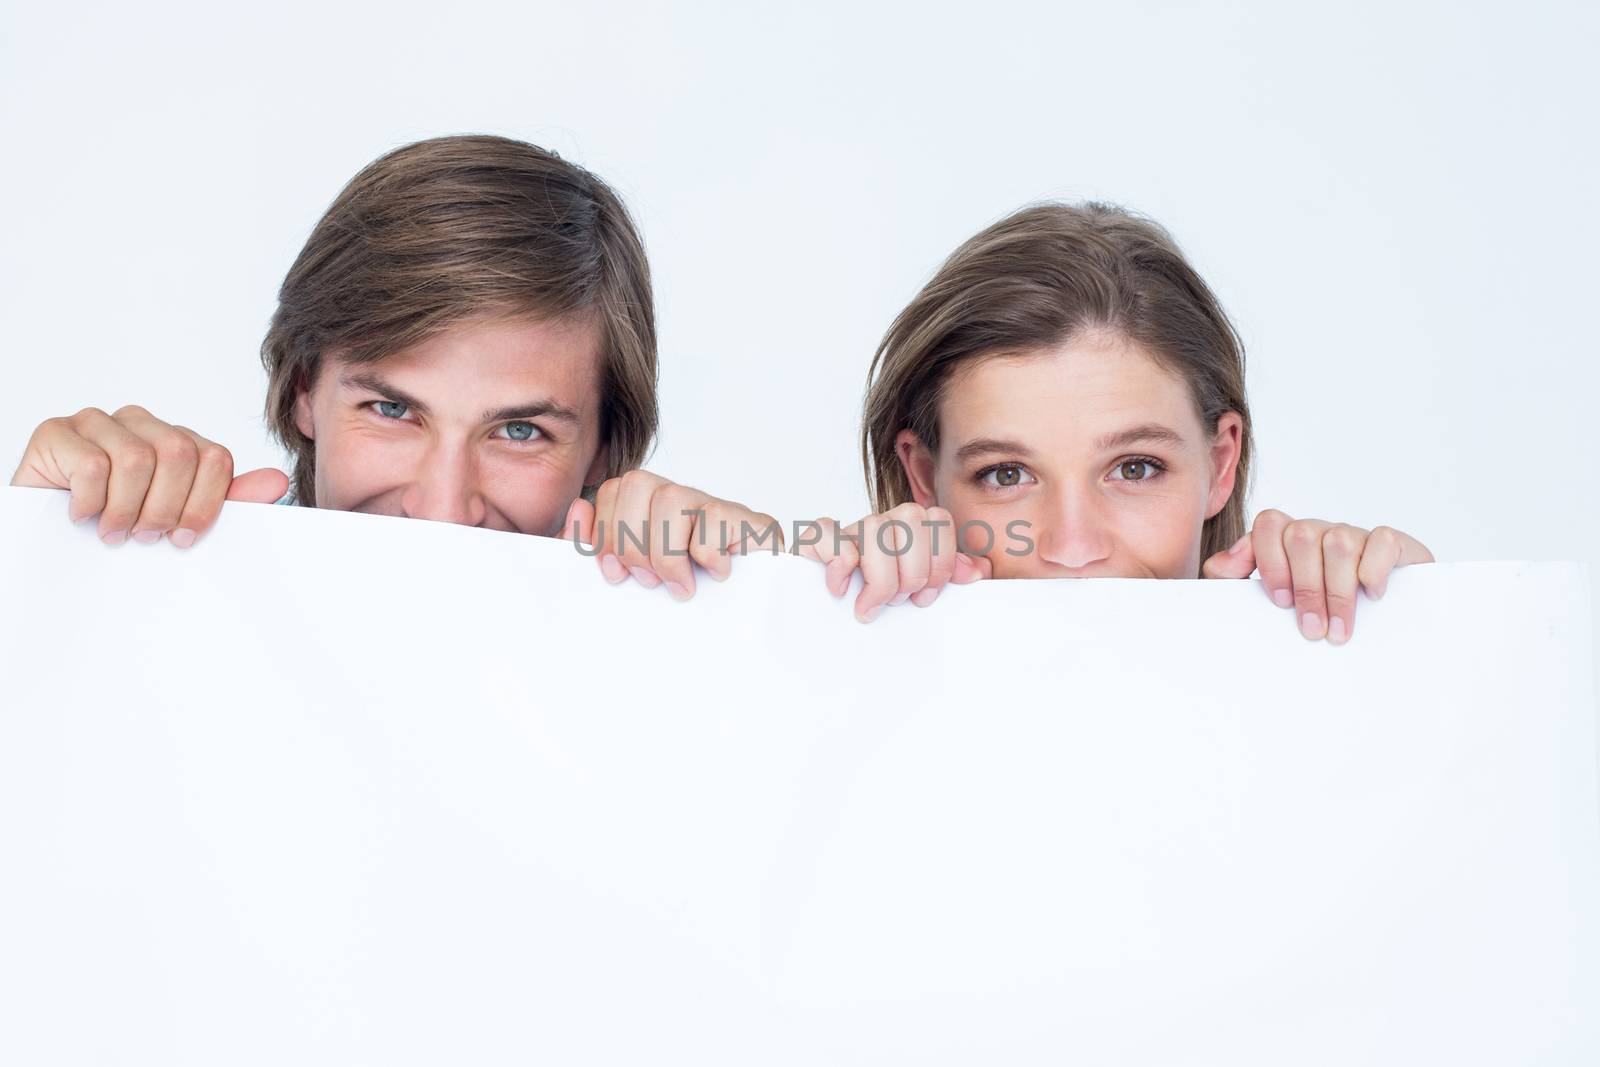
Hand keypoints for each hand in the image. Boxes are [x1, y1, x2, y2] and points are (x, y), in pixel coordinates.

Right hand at [9, 405, 289, 546]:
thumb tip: (277, 482)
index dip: (206, 502)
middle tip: (147, 537)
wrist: (45, 538)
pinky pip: (91, 464)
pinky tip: (82, 516)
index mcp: (173, 439)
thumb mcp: (175, 517)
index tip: (185, 537)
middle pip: (179, 453)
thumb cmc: (114, 526)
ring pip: (136, 458)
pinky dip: (90, 501)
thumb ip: (224, 500)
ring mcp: (96, 423)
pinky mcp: (56, 432)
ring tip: (114, 532)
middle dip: (167, 507)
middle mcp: (138, 423)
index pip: (215, 457)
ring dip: (126, 509)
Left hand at [562, 469, 781, 600]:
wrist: (760, 611)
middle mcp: (683, 500)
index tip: (615, 572)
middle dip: (631, 542)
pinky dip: (706, 553)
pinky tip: (716, 573)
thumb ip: (599, 547)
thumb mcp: (635, 576)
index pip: (613, 490)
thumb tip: (578, 509)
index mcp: (652, 509)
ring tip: (681, 585)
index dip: (605, 531)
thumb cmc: (692, 596)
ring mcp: (716, 507)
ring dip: (667, 553)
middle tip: (650, 580)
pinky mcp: (748, 521)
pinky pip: (712, 518)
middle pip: (637, 484)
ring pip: (671, 498)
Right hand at [793, 503, 989, 622]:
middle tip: (900, 601)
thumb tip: (977, 572)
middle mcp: (878, 525)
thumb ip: (948, 577)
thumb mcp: (916, 593)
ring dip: (879, 577)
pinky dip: (839, 564)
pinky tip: (840, 589)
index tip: (925, 596)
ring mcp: (845, 531)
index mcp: (906, 533)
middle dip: (913, 571)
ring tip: (871, 604)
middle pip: (911, 517)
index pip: (939, 520)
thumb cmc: (871, 604)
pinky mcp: (811, 541)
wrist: (816, 618)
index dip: (940, 562)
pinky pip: (829, 534)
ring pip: (874, 526)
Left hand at [1202, 508, 1433, 642]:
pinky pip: (1382, 540)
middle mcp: (1320, 532)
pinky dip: (1375, 568)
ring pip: (1339, 542)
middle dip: (1306, 589)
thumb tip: (1221, 566)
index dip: (1270, 560)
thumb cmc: (1312, 610)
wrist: (1379, 619)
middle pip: (1302, 536)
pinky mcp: (1393, 544)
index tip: (1279, 602)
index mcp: (1287, 541)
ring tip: (1339, 632)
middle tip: (1313, 631)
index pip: (1268, 525)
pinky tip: (1373, 595)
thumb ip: (1232, 580)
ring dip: (1338, 593)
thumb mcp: (1267, 599)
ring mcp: (1356, 534)